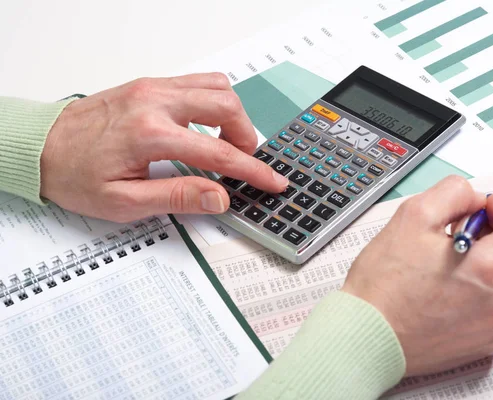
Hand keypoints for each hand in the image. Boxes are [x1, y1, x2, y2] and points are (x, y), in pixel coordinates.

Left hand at [40, 73, 287, 222]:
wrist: (41, 147)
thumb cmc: (75, 175)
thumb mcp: (124, 201)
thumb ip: (178, 197)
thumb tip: (220, 196)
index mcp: (150, 134)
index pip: (219, 152)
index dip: (253, 169)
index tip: (273, 180)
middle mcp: (155, 102)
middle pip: (226, 106)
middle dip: (246, 137)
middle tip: (243, 162)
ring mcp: (152, 88)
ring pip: (217, 87)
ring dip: (232, 116)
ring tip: (226, 143)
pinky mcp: (149, 84)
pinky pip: (197, 82)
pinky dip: (214, 102)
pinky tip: (206, 125)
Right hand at [342, 176, 492, 375]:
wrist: (366, 335)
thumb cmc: (384, 282)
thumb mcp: (414, 215)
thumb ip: (454, 193)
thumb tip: (476, 201)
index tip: (482, 211)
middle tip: (456, 235)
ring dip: (487, 264)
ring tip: (446, 266)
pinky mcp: (486, 344)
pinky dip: (480, 292)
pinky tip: (445, 291)